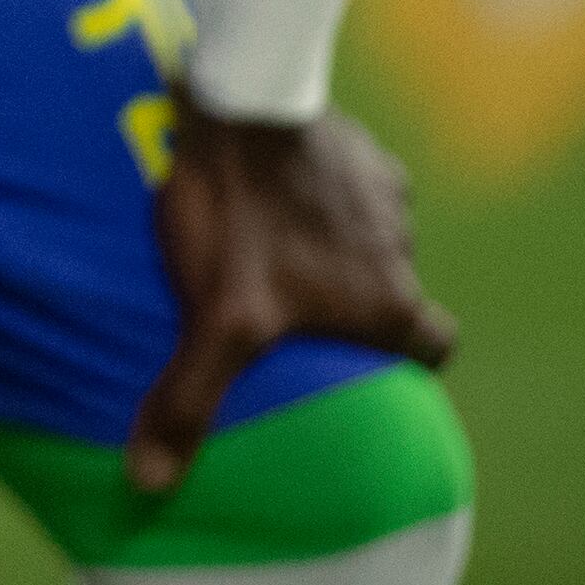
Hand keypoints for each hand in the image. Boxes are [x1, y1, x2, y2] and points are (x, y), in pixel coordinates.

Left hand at [130, 104, 452, 494]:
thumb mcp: (215, 319)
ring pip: (370, 232)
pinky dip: (314, 186)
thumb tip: (150, 482)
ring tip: (269, 238)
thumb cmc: (241, 217)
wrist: (243, 103)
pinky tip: (264, 184)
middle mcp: (403, 248)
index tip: (367, 356)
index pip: (433, 347)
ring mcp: (384, 189)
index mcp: (389, 302)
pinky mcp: (355, 142)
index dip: (406, 357)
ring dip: (331, 238)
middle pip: (393, 289)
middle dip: (354, 297)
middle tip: (297, 299)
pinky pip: (346, 176)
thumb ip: (189, 399)